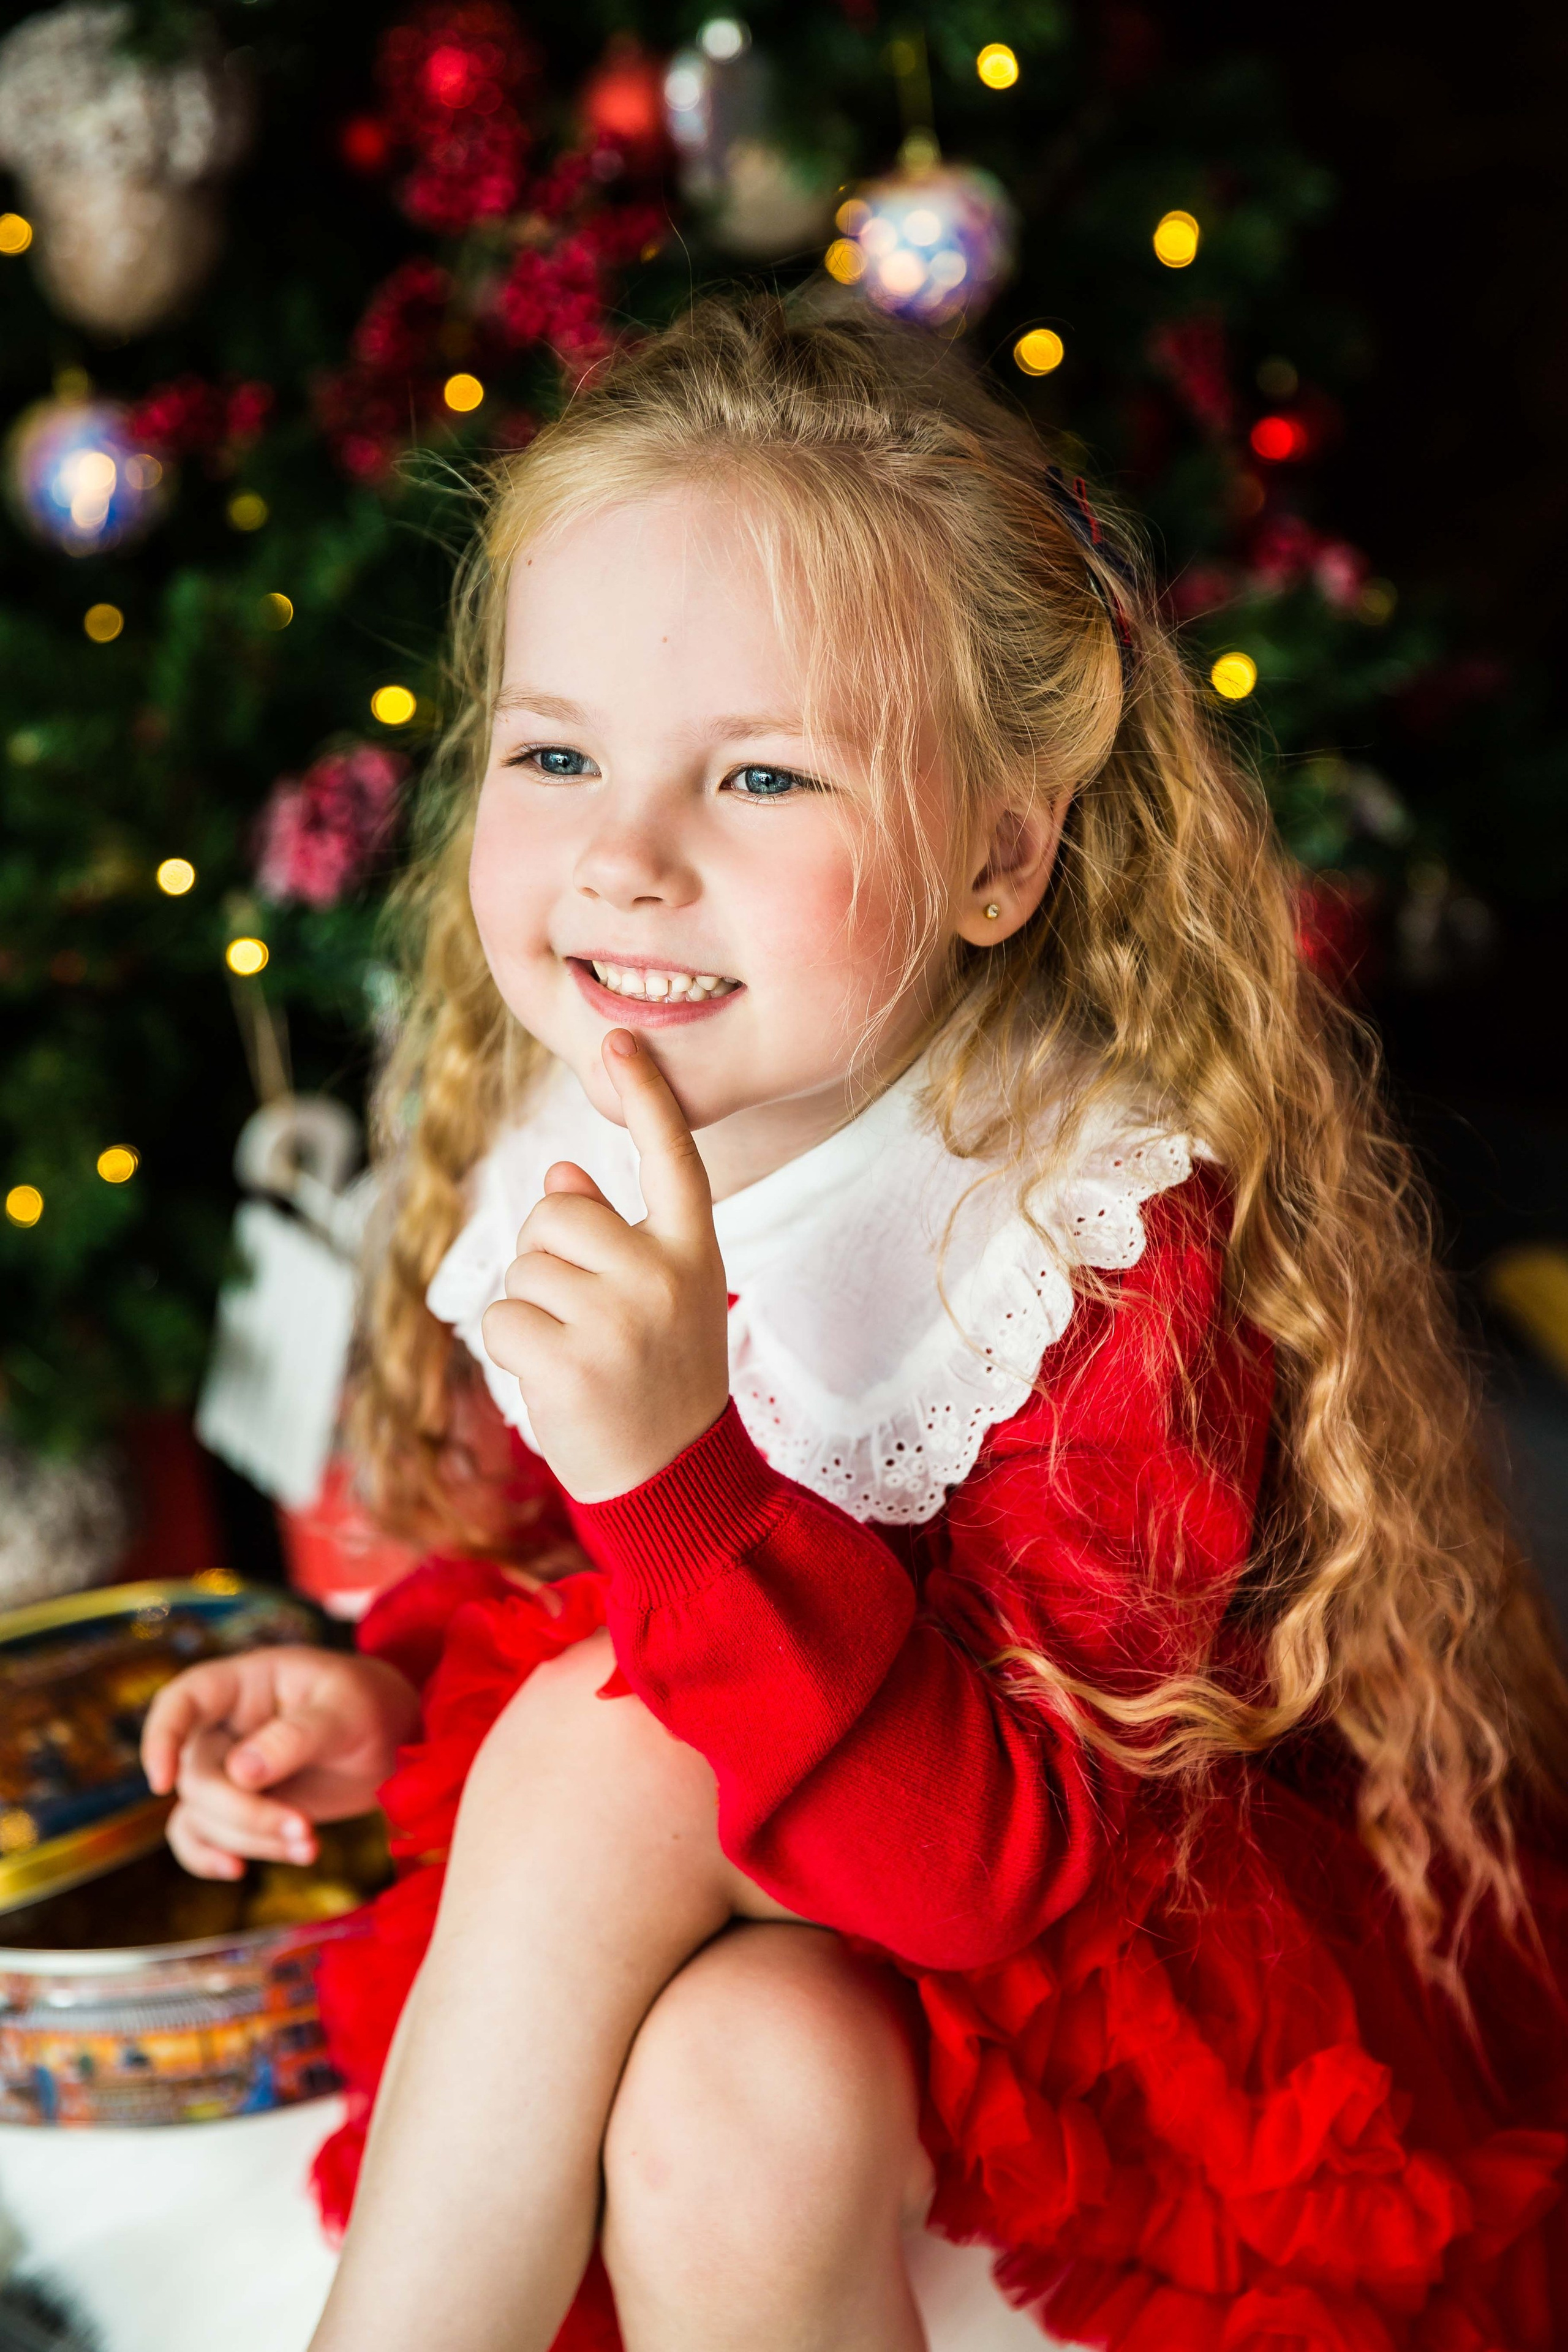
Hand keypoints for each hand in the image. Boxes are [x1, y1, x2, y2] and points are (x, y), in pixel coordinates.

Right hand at [140, 1645, 420, 1880]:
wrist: (391, 1742)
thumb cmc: (369, 1707)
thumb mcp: (347, 1712)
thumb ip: (296, 1737)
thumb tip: (239, 1773)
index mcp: (244, 1683)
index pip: (183, 1699)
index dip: (161, 1736)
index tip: (164, 1783)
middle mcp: (224, 1725)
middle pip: (197, 1776)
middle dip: (244, 1813)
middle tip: (304, 1829)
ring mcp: (226, 1767)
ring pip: (201, 1814)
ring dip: (248, 1839)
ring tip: (309, 1846)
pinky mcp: (238, 1805)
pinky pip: (199, 1835)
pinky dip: (212, 1857)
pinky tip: (237, 1872)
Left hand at [481, 1030, 730, 1502]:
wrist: (675, 1481)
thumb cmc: (661, 1380)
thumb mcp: (662, 1297)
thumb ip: (617, 1231)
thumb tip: (564, 1170)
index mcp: (692, 1251)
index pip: (672, 1157)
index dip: (646, 1095)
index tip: (620, 1038)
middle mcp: (661, 1275)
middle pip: (556, 1211)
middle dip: (549, 1255)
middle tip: (587, 1316)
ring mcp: (618, 1318)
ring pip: (522, 1267)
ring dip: (531, 1310)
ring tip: (579, 1354)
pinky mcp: (570, 1361)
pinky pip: (501, 1318)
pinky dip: (512, 1349)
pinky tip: (555, 1379)